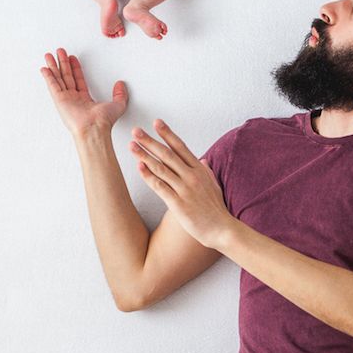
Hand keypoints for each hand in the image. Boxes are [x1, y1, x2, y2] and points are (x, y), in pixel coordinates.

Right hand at [40, 48, 127, 137]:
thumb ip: (120, 94)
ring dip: (54, 66)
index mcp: (85, 99)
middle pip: (66, 76)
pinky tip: (44, 69)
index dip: (75, 68)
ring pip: (58, 78)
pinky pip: (52, 85)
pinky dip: (48, 77)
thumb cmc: (104, 121)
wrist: (95, 127)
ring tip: (50, 55)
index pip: (78, 79)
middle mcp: (74, 99)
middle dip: (63, 63)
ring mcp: (66, 99)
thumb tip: (121, 85)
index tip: (72, 58)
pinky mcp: (59, 100)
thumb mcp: (118, 105)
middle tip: (60, 52)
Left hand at [130, 120, 233, 248]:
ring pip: (161, 168)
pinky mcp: (178, 203)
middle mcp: (192, 177)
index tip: (157, 122)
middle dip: (150, 141)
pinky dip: (149, 176)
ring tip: (132, 146)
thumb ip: (207, 171)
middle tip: (136, 131)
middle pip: (167, 154)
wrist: (221, 229)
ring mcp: (185, 190)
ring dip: (144, 156)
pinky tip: (139, 167)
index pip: (181, 147)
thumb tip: (202, 160)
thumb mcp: (214, 185)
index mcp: (200, 170)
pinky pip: (160, 187)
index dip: (167, 134)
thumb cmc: (216, 209)